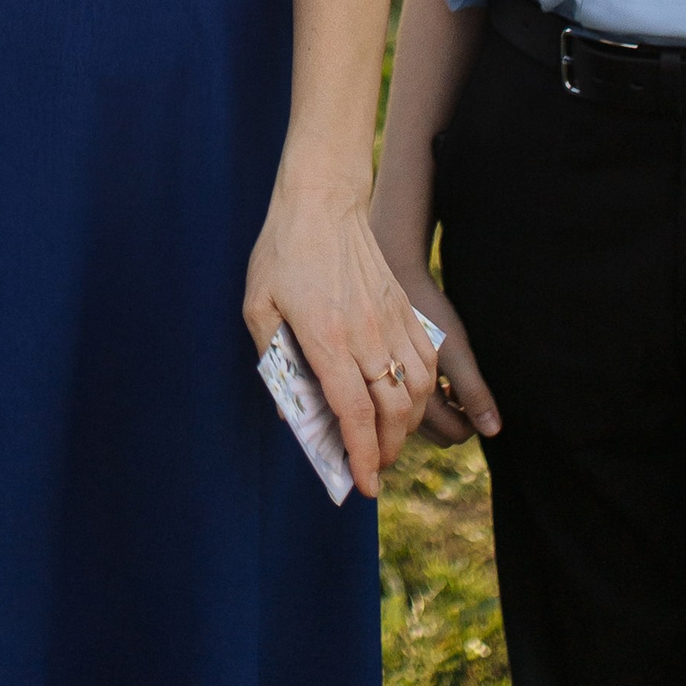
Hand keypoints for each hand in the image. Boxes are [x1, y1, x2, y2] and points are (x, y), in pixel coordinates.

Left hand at [244, 164, 441, 493]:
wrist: (322, 200)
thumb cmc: (282, 251)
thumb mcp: (258, 306)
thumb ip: (273, 359)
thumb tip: (289, 410)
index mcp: (327, 338)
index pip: (354, 413)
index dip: (361, 456)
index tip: (364, 485)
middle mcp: (366, 334)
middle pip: (393, 412)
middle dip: (386, 452)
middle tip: (372, 469)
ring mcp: (391, 320)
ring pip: (417, 390)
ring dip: (408, 426)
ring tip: (387, 441)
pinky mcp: (406, 307)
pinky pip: (427, 360)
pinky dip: (424, 391)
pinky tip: (409, 401)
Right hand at [383, 257, 500, 447]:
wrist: (396, 275)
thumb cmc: (429, 312)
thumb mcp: (457, 351)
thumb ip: (473, 392)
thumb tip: (493, 431)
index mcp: (416, 399)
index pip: (454, 434)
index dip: (473, 424)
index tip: (479, 403)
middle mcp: (400, 399)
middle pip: (439, 432)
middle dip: (459, 420)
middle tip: (469, 394)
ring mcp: (392, 387)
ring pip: (426, 420)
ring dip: (445, 410)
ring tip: (454, 385)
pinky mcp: (386, 373)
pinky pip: (415, 400)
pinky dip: (431, 396)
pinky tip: (439, 373)